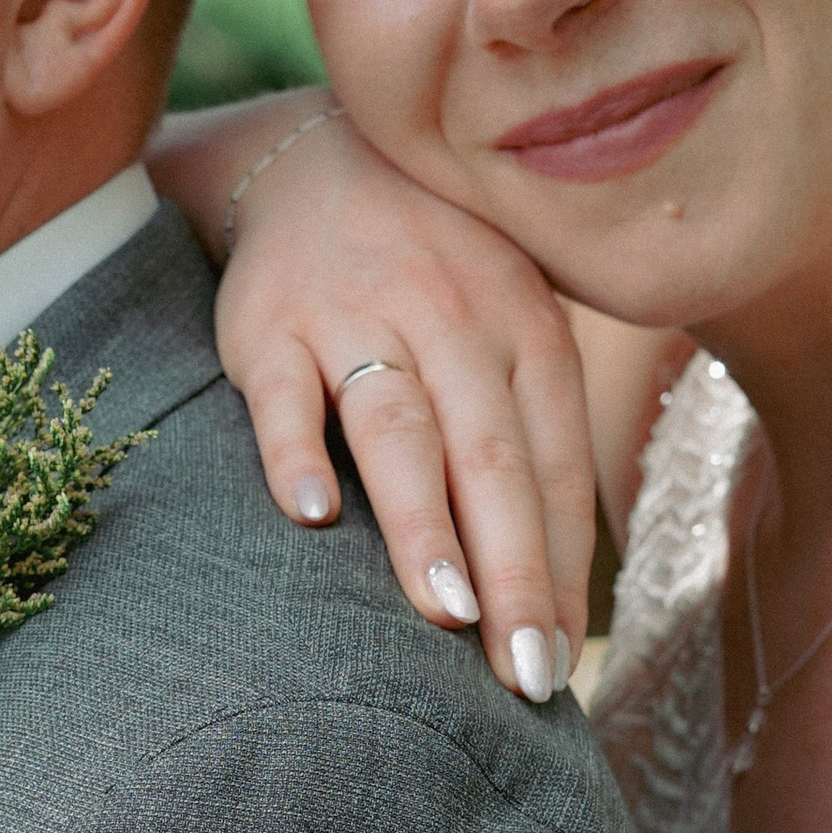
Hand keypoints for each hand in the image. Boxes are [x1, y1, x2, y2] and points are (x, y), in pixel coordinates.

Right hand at [211, 104, 595, 702]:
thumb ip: (535, 430)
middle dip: (513, 572)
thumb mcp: (509, 319)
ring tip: (445, 614)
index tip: (558, 666)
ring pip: (400, 430)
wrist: (315, 157)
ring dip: (424, 524)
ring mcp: (359, 314)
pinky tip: (313, 517)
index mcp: (525, 324)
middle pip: (492, 459)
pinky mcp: (269, 323)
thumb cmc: (435, 274)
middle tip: (524, 675)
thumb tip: (562, 596)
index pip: (554, 462)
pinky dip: (297, 452)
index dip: (560, 566)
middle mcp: (453, 316)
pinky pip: (284, 394)